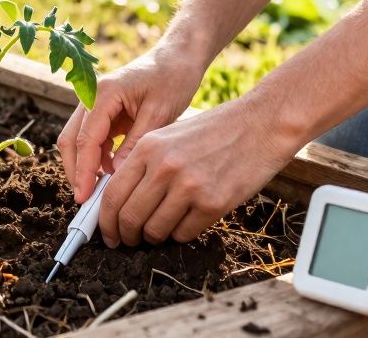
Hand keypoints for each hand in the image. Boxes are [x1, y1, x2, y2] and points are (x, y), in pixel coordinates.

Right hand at [57, 48, 203, 202]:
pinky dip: (97, 158)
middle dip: (76, 171)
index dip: (83, 171)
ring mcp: (95, 104)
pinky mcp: (104, 112)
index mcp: (103, 93)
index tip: (85, 196)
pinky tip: (111, 174)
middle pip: (71, 140)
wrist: (178, 58)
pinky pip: (92, 139)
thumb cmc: (172, 78)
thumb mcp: (159, 113)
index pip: (85, 139)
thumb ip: (136, 143)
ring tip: (100, 193)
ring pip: (78, 141)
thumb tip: (116, 175)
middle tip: (86, 201)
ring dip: (86, 166)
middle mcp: (92, 96)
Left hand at [96, 96, 293, 246]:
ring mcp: (189, 187)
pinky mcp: (213, 203)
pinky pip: (184, 234)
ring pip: (155, 231)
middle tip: (130, 241)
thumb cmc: (215, 131)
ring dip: (154, 237)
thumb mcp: (169, 136)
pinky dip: (181, 233)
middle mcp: (164, 167)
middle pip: (129, 218)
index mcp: (149, 147)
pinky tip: (189, 219)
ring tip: (162, 229)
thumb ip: (143, 164)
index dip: (106, 221)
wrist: (261, 125)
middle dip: (126, 236)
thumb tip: (119, 200)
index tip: (108, 233)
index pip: (113, 194)